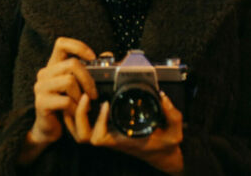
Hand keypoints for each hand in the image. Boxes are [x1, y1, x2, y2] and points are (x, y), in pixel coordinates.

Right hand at [18, 37, 96, 164]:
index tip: (92, 58)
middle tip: (94, 94)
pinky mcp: (41, 102)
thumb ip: (89, 70)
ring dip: (81, 95)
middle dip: (88, 79)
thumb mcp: (77, 85)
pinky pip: (65, 101)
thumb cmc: (65, 104)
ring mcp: (40, 87)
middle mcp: (44, 73)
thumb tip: (107, 54)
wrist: (49, 127)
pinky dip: (75, 108)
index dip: (78, 47)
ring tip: (84, 105)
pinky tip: (76, 113)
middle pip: (72, 64)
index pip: (61, 43)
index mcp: (53, 65)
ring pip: (69, 81)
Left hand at [69, 91, 183, 174]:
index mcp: (122, 141)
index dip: (98, 121)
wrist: (163, 154)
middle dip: (80, 116)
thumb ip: (172, 114)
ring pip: (80, 133)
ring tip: (83, 95)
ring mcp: (107, 136)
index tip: (106, 104)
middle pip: (83, 135)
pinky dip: (81, 115)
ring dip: (76, 115)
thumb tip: (163, 96)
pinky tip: (85, 99)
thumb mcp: (174, 132)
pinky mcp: (107, 130)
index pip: (99, 137)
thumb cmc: (165, 144)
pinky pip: (86, 126)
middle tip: (87, 96)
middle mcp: (111, 139)